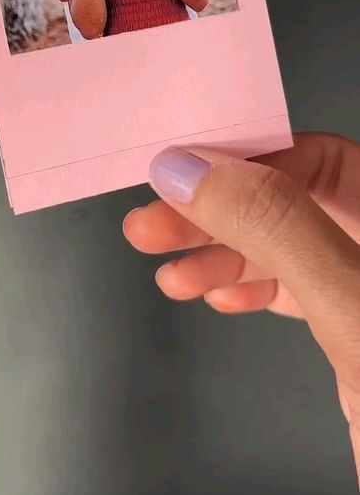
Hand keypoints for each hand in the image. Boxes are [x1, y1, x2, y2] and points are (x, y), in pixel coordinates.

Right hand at [123, 133, 359, 484]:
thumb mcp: (354, 307)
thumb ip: (278, 228)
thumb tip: (196, 171)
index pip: (319, 156)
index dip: (245, 159)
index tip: (180, 174)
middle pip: (291, 199)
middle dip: (216, 211)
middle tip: (155, 223)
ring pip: (284, 247)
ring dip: (219, 253)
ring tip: (169, 268)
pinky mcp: (357, 337)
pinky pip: (293, 292)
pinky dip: (248, 290)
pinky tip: (219, 297)